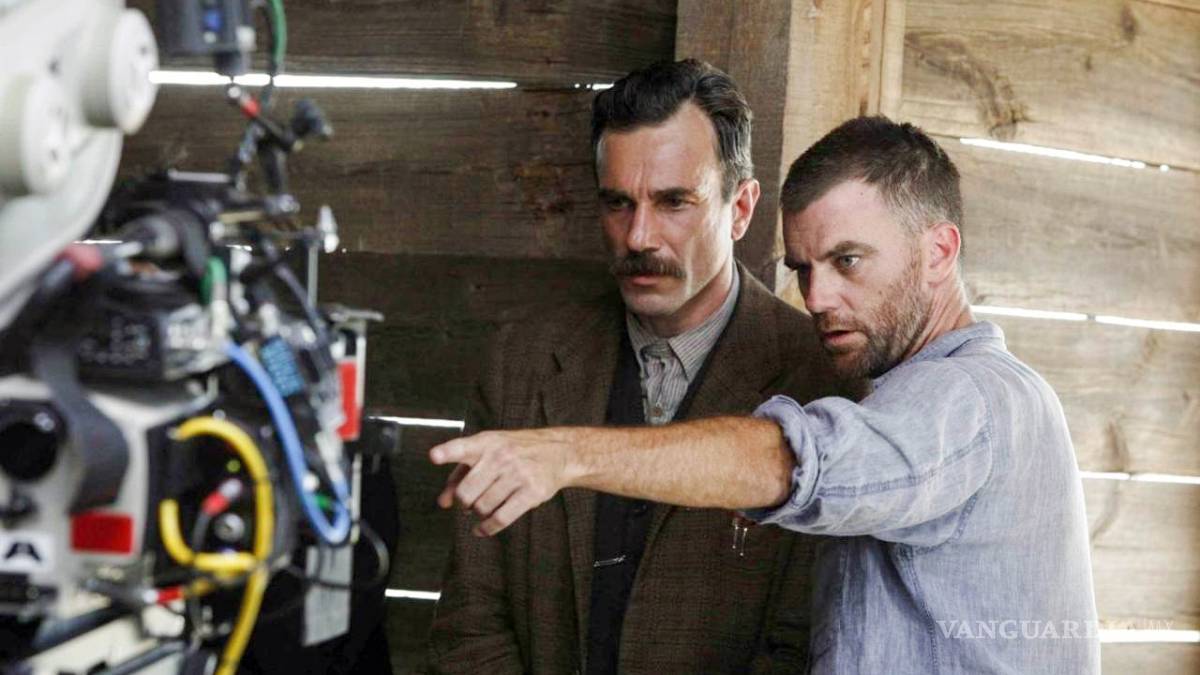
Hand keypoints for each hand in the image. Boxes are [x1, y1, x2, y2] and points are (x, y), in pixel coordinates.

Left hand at [430, 429, 576, 535]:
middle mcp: (501, 456)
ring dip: (478, 513)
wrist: (557, 452)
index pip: (463, 447)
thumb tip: (443, 502)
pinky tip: (482, 529)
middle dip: (462, 503)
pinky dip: (487, 528)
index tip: (434, 456)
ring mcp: (518, 474)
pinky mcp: (531, 492)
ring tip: (483, 508)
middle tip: (467, 503)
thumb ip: (460, 475)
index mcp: (486, 443)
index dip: (447, 452)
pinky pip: (501, 518)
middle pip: (466, 492)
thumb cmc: (514, 452)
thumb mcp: (487, 453)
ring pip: (482, 507)